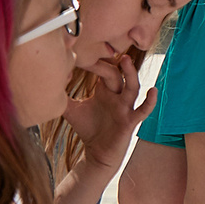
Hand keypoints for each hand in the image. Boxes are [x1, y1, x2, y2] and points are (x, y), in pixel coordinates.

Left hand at [66, 54, 155, 170]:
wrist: (97, 153)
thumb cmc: (88, 128)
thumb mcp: (72, 110)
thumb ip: (63, 96)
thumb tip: (51, 80)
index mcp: (105, 91)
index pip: (104, 71)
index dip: (96, 62)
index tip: (84, 53)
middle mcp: (117, 96)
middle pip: (118, 75)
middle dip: (111, 64)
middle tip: (102, 51)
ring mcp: (126, 107)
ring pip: (132, 87)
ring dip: (130, 73)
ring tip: (126, 60)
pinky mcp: (130, 121)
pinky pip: (143, 110)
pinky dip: (150, 101)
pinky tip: (153, 90)